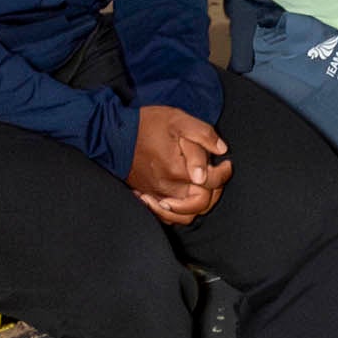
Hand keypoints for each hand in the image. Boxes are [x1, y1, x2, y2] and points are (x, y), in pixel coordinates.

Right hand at [126, 104, 231, 224]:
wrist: (112, 134)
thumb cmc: (146, 125)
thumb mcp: (177, 120)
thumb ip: (202, 134)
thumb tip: (222, 150)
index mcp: (177, 170)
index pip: (212, 182)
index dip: (224, 173)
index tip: (226, 163)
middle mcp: (168, 188)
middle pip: (202, 203)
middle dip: (215, 190)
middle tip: (216, 175)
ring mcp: (157, 196)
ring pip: (186, 215)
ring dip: (199, 204)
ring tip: (203, 189)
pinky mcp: (148, 197)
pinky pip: (168, 217)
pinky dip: (179, 213)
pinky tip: (183, 201)